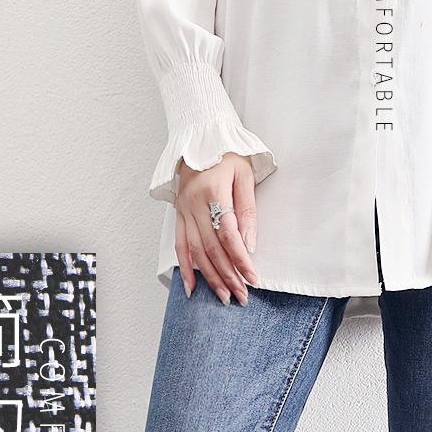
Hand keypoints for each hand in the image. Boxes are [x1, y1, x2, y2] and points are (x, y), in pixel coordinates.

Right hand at [175, 153, 257, 305]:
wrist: (201, 135)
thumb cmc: (228, 153)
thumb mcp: (245, 176)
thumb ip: (248, 211)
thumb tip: (249, 245)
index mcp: (213, 192)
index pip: (228, 235)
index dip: (240, 259)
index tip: (253, 278)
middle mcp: (194, 203)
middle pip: (211, 248)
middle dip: (227, 275)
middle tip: (241, 296)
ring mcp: (183, 209)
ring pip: (194, 251)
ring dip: (209, 277)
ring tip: (223, 296)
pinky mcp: (178, 213)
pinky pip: (179, 244)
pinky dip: (185, 267)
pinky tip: (191, 287)